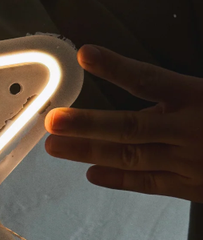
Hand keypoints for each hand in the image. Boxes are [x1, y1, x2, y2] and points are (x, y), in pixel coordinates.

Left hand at [44, 45, 202, 201]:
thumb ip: (182, 88)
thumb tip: (147, 83)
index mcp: (201, 97)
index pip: (151, 78)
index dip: (117, 67)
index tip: (86, 54)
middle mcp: (192, 131)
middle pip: (130, 126)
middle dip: (87, 124)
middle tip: (52, 120)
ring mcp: (190, 162)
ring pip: (131, 157)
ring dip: (89, 152)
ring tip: (55, 146)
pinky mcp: (193, 186)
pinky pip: (149, 184)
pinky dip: (119, 179)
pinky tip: (91, 173)